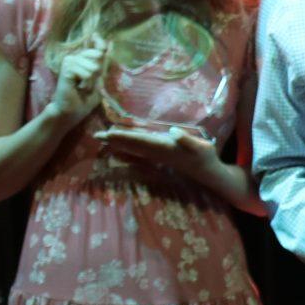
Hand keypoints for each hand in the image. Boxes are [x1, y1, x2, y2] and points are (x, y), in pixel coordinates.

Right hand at [46, 45, 105, 124]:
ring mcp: (70, 61)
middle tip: (87, 84)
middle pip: (97, 55)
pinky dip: (85, 83)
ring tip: (82, 87)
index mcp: (84, 60)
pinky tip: (78, 87)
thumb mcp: (99, 80)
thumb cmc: (84, 98)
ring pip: (92, 66)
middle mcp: (76, 57)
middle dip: (98, 73)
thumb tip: (109, 45)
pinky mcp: (66, 68)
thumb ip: (103, 64)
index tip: (99, 46)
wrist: (72, 111)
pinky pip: (85, 72)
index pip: (96, 45)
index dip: (100, 43)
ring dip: (91, 81)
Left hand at [91, 124, 215, 176]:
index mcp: (164, 147)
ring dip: (118, 144)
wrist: (207, 173)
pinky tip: (118, 151)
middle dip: (116, 140)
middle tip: (97, 136)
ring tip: (103, 140)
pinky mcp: (159, 158)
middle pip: (132, 145)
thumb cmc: (205, 157)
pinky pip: (139, 154)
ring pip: (133, 149)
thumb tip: (173, 131)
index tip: (110, 133)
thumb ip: (187, 140)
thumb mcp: (201, 147)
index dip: (125, 136)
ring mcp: (157, 156)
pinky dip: (127, 152)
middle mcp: (157, 153)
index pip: (140, 140)